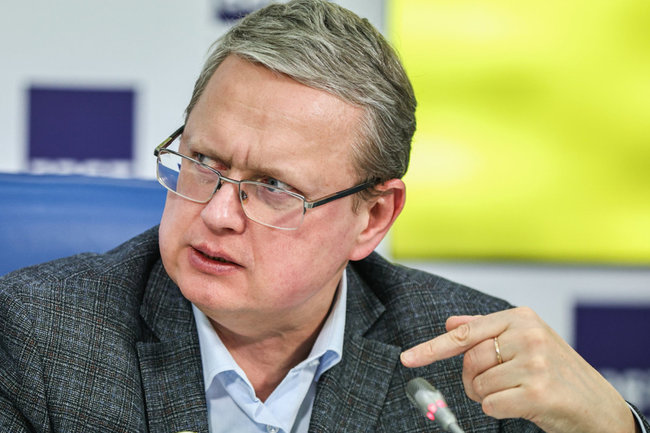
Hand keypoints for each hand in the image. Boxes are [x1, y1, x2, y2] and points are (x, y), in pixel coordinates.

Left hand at [400, 307, 638, 432]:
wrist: (598, 406)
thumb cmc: (558, 373)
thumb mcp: (526, 341)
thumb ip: (487, 330)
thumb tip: (452, 322)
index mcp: (521, 318)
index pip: (466, 333)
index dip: (432, 347)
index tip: (408, 358)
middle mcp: (528, 335)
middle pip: (469, 360)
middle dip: (473, 379)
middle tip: (495, 385)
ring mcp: (535, 363)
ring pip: (479, 384)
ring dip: (487, 396)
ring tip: (514, 393)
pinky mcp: (538, 392)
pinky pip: (491, 404)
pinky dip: (498, 410)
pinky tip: (521, 405)